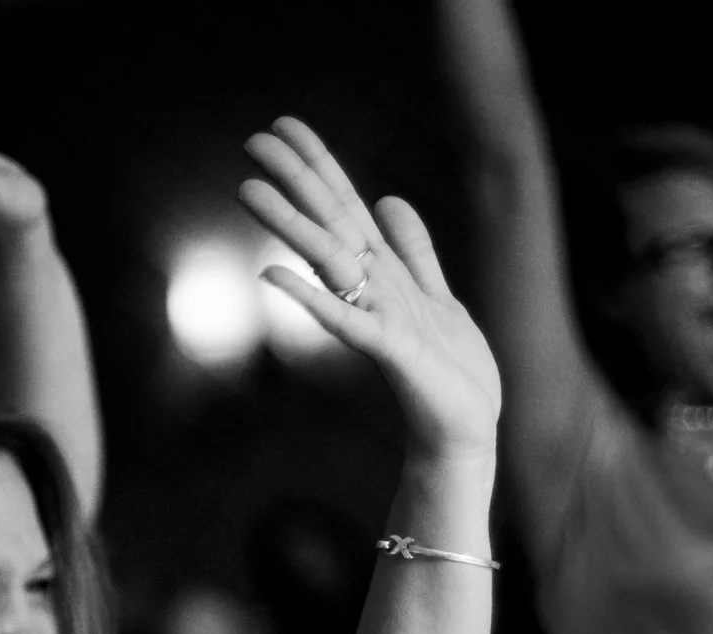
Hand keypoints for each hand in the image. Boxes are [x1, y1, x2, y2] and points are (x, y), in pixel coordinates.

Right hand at [238, 118, 499, 461]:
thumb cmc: (451, 372)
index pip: (345, 205)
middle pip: (328, 222)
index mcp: (384, 272)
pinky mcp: (390, 351)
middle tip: (252, 140)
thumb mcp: (437, 295)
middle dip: (294, 180)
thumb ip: (413, 249)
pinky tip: (273, 274)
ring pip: (327, 261)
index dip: (318, 162)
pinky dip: (311, 299)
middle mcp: (371, 288)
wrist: (465, 429)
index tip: (283, 124)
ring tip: (247, 190)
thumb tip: (390, 198)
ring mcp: (376, 317)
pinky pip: (345, 321)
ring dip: (287, 226)